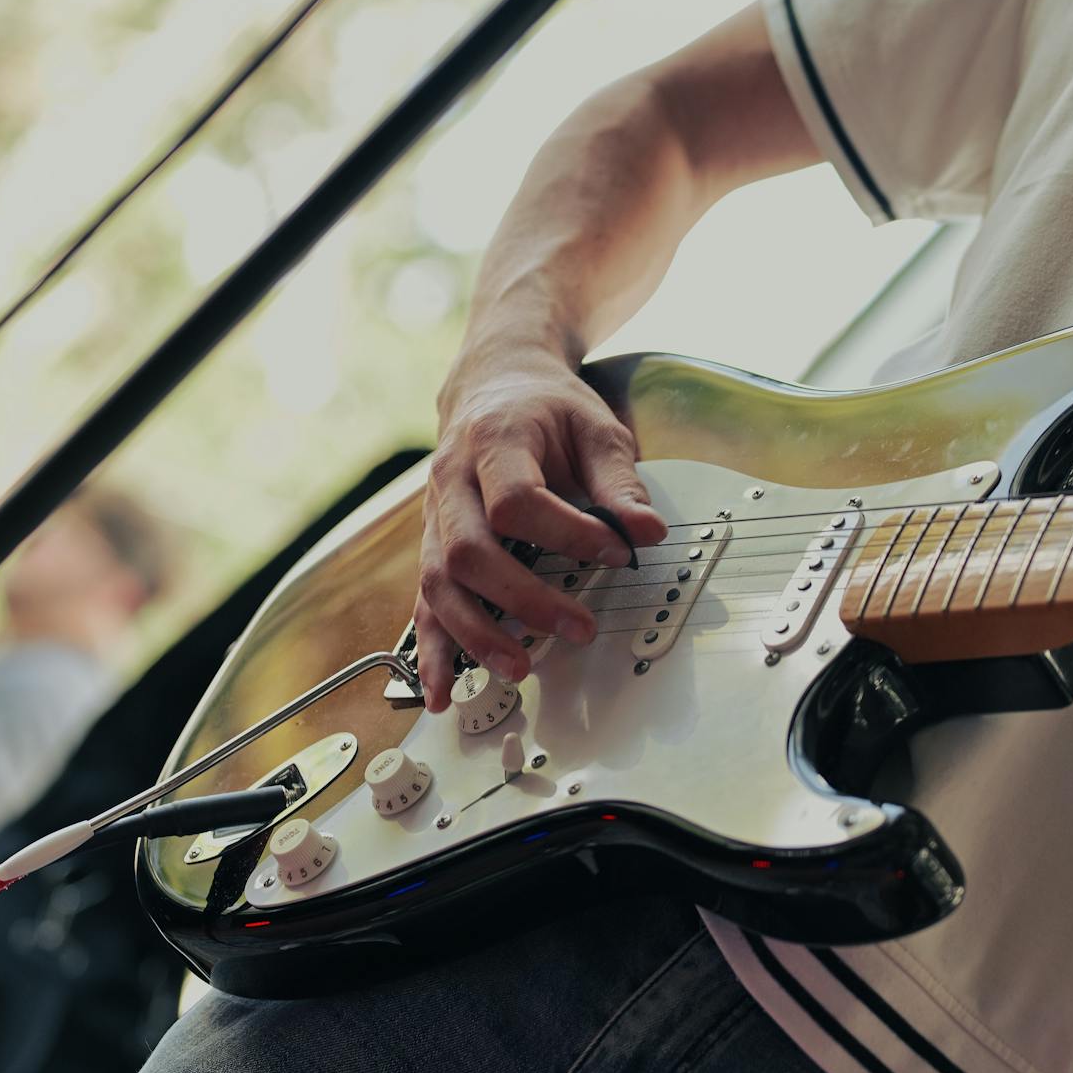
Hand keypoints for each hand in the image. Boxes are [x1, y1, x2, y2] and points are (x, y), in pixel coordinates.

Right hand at [415, 345, 666, 710]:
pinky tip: (444, 691)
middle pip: (470, 551)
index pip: (517, 501)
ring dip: (477, 633)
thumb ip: (620, 481)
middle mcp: (451, 480)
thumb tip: (649, 534)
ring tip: (519, 669)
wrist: (493, 382)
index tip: (617, 554)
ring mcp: (435, 516)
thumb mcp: (595, 426)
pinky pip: (423, 602)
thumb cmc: (545, 406)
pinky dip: (433, 651)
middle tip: (578, 628)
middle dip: (523, 599)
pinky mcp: (433, 544)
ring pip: (439, 583)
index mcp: (492, 442)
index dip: (567, 535)